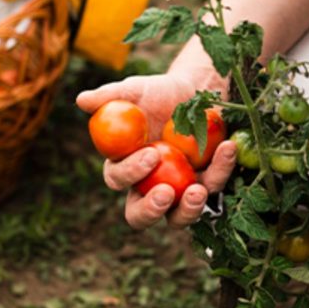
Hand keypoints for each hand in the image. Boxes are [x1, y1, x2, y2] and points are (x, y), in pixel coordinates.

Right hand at [76, 74, 236, 228]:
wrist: (195, 91)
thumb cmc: (158, 93)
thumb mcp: (136, 90)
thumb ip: (110, 96)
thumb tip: (81, 100)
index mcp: (124, 166)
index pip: (118, 179)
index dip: (130, 172)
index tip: (150, 155)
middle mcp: (148, 186)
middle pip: (140, 215)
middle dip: (150, 210)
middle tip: (165, 195)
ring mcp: (178, 190)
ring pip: (178, 218)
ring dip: (188, 210)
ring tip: (198, 191)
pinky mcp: (207, 184)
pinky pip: (214, 186)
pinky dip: (221, 169)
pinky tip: (227, 147)